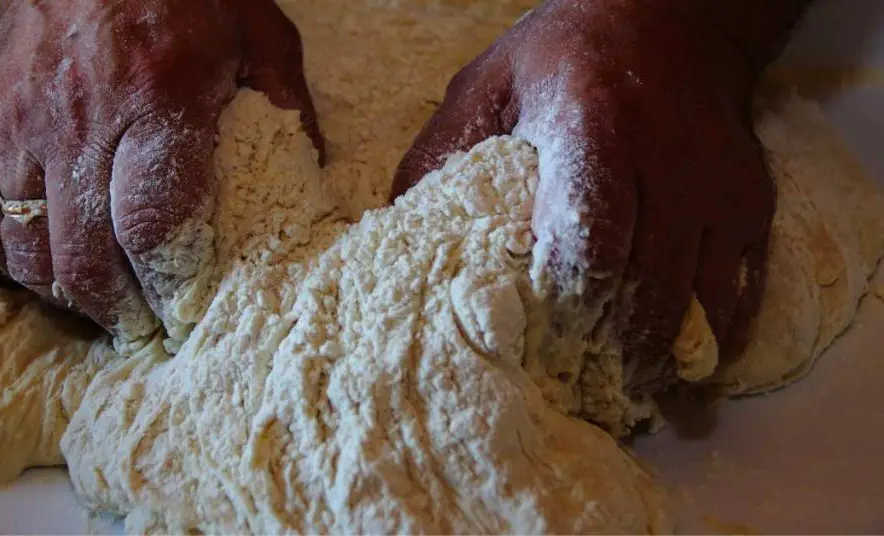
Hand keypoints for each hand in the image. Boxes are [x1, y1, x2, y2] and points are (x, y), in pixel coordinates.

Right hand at [0, 0, 322, 341]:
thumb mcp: (260, 36)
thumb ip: (286, 112)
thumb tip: (309, 184)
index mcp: (154, 103)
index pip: (150, 229)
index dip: (169, 290)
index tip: (187, 317)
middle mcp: (76, 123)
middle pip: (85, 259)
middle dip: (122, 311)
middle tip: (150, 328)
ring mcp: (17, 125)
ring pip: (27, 252)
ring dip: (68, 296)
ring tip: (106, 306)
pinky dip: (9, 259)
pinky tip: (46, 266)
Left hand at [392, 1, 774, 394]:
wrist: (671, 21)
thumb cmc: (565, 58)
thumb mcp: (488, 84)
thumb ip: (441, 154)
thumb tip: (394, 231)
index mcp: (597, 132)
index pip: (591, 241)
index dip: (566, 305)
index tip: (538, 344)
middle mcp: (670, 165)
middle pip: (646, 288)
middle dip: (610, 350)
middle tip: (575, 390)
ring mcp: (719, 190)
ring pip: (698, 303)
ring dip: (660, 358)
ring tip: (622, 391)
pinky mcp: (752, 206)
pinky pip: (741, 292)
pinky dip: (712, 339)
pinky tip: (680, 365)